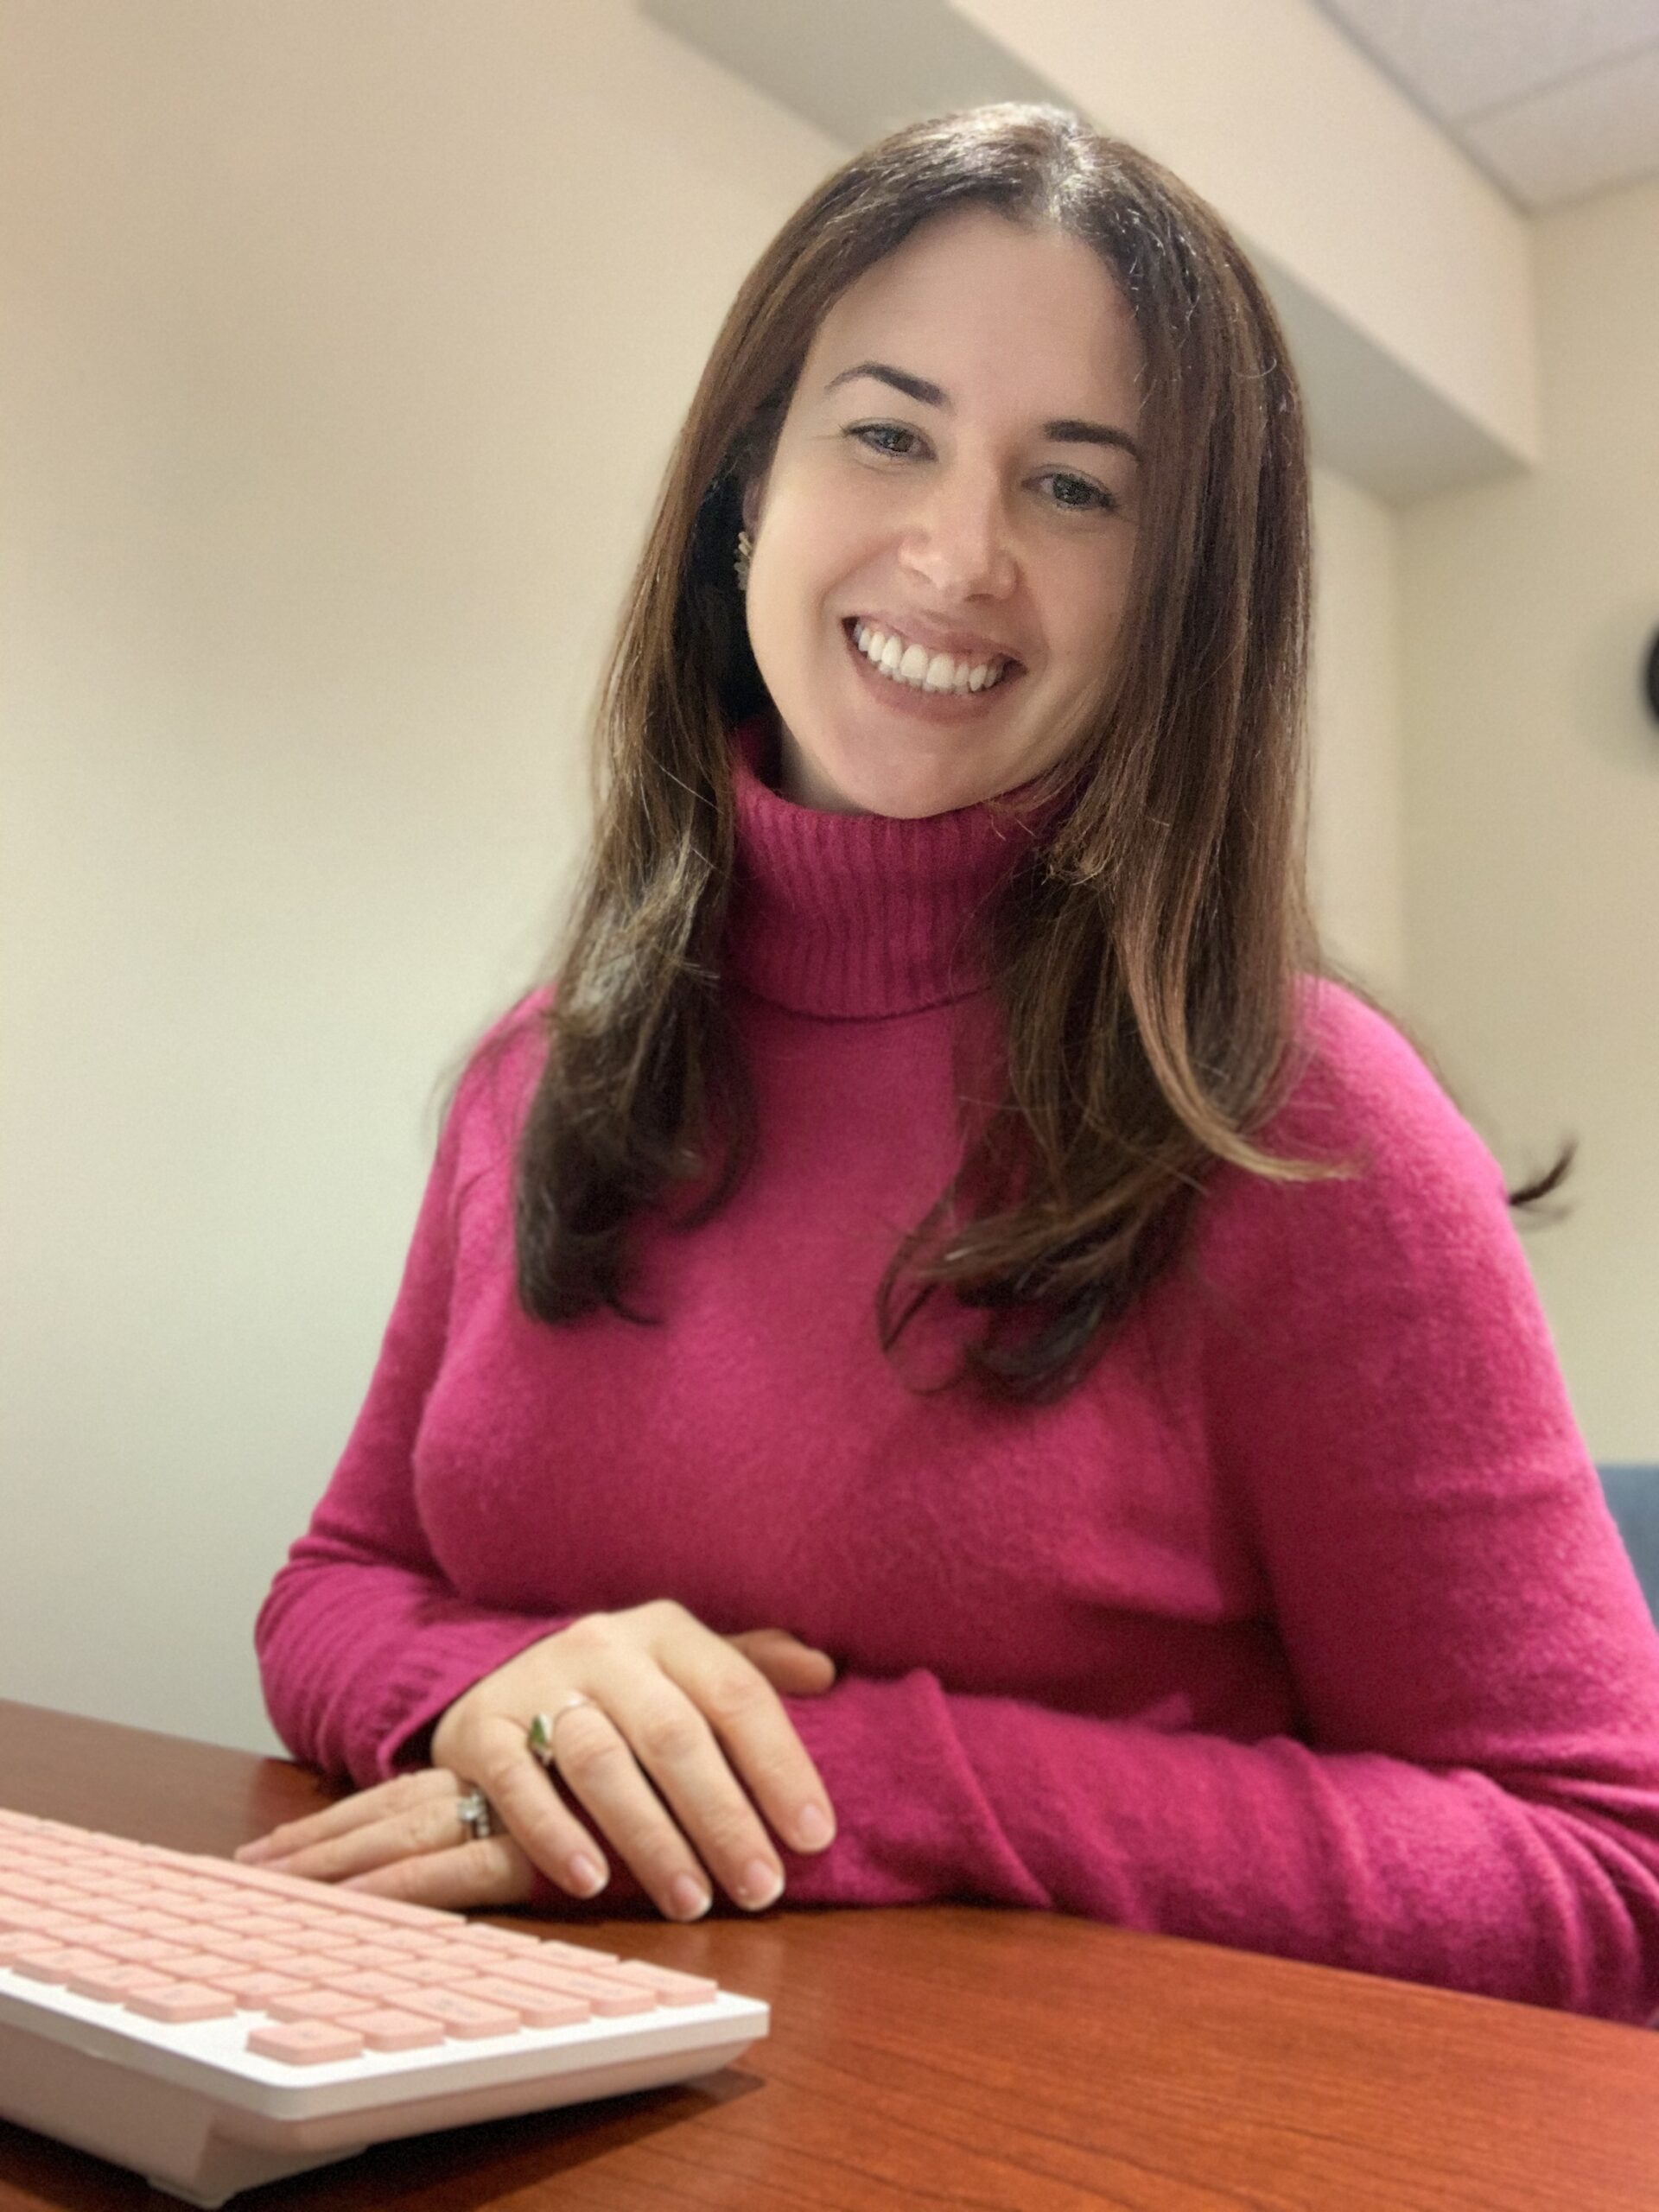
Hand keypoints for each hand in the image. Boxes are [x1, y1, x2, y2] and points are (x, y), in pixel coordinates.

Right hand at [236, 1608, 837, 1921]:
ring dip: (651, 1838)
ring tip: (692, 1902)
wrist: (493, 1679)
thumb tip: (827, 1673)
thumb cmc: (621, 1690)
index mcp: (667, 1631)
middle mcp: (605, 1647)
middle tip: (760, 1889)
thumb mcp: (684, 1664)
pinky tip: (593, 1882)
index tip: (814, 1837)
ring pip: (602, 1761)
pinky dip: (555, 1834)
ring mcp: (539, 1684)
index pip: (737, 1694)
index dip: (781, 1765)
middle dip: (724, 1818)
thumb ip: (753, 1667)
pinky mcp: (482, 1729)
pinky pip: (519, 1784)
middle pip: (674, 1735)